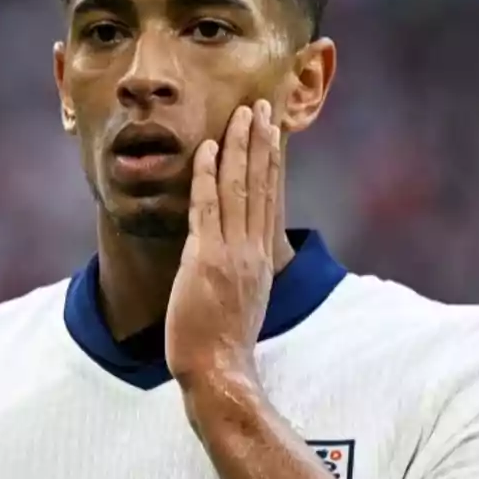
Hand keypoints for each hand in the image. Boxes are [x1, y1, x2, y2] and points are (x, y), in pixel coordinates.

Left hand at [165, 100, 280, 396]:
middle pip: (260, 185)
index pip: (269, 199)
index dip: (271, 163)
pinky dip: (207, 175)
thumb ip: (241, 273)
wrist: (219, 371)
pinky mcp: (205, 259)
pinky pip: (207, 207)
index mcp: (262, 258)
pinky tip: (207, 149)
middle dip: (261, 143)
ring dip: (239, 147)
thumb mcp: (244, 302)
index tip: (273, 133)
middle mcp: (252, 249)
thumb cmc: (224, 345)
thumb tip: (237, 258)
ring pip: (237, 188)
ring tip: (242, 114)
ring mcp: (231, 252)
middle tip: (262, 107)